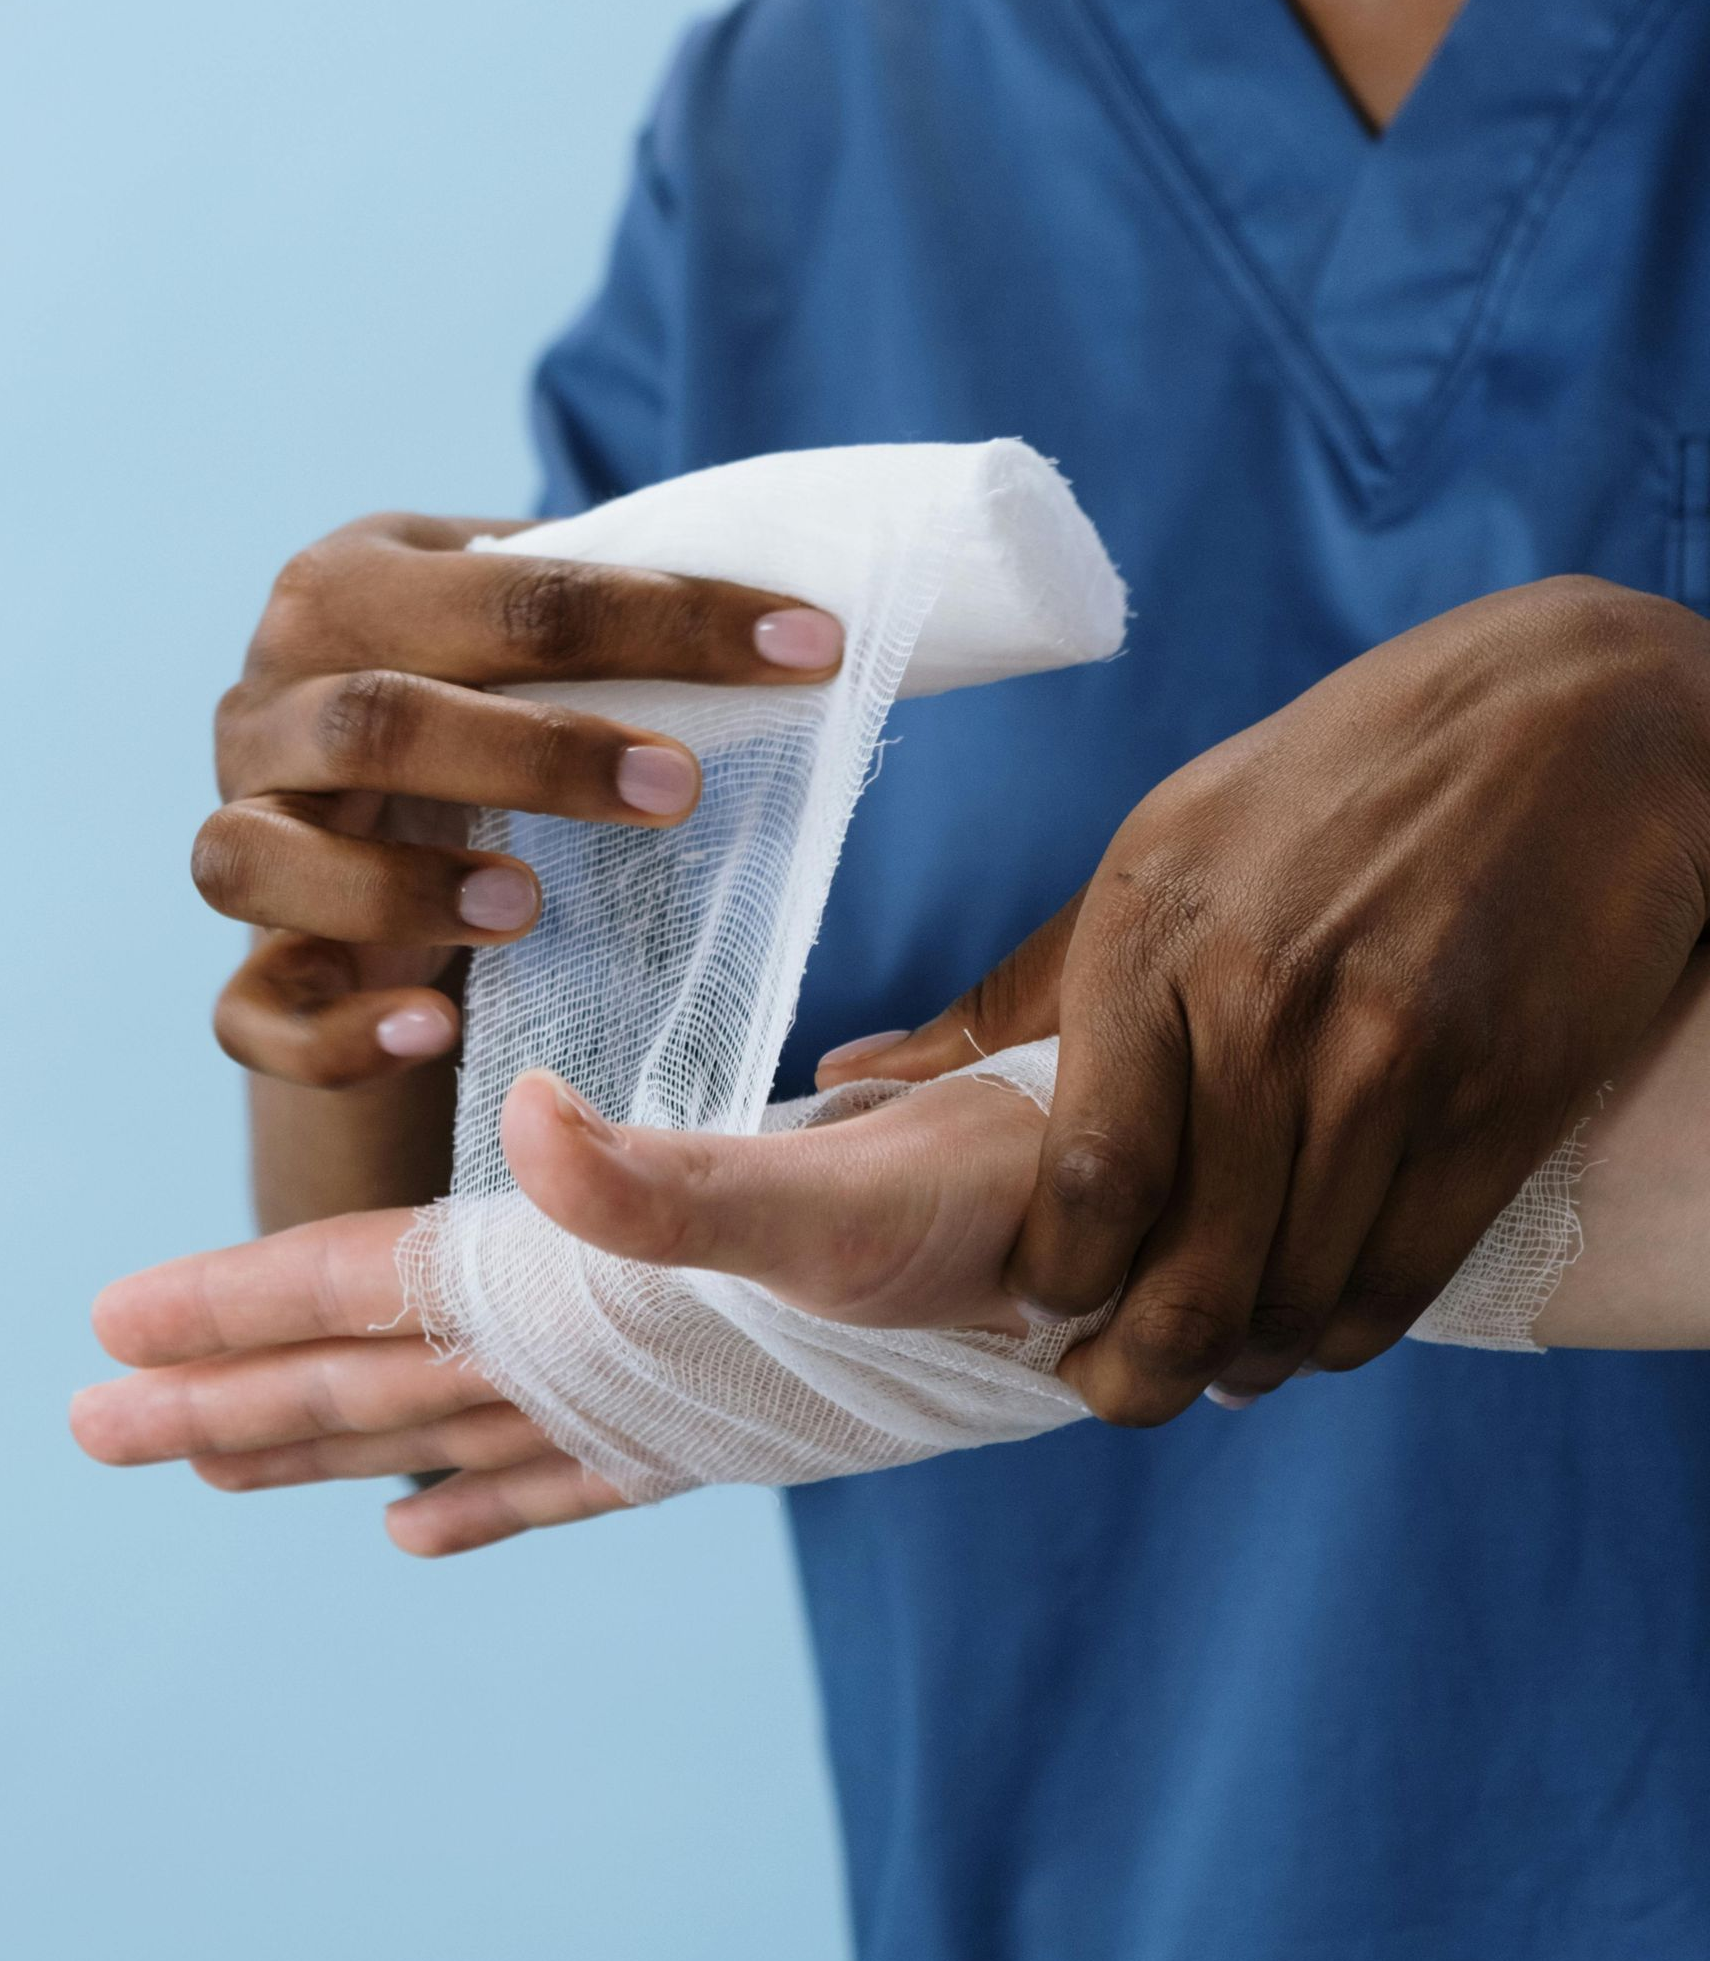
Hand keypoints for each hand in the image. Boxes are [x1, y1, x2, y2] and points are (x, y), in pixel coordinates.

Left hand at [72, 1065, 1053, 1549]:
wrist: (1101, 1268)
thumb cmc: (981, 1216)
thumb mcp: (834, 1190)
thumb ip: (674, 1185)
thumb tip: (534, 1130)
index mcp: (600, 1295)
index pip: (382, 1294)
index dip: (246, 1301)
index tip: (115, 1327)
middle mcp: (606, 1364)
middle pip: (380, 1387)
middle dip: (233, 1402)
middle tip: (96, 1425)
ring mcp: (654, 1399)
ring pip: (447, 1432)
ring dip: (327, 1445)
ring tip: (220, 1465)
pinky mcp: (713, 1410)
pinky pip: (563, 1473)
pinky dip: (483, 1501)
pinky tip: (417, 1531)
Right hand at [199, 512, 841, 1086]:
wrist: (364, 822)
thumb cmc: (477, 709)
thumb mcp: (523, 642)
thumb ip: (608, 616)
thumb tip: (802, 624)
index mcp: (350, 591)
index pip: (508, 591)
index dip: (667, 620)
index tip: (807, 652)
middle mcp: (266, 705)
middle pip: (373, 718)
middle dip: (537, 754)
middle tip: (678, 793)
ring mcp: (238, 835)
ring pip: (258, 859)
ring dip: (401, 886)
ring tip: (529, 907)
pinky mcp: (245, 964)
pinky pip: (250, 1012)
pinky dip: (335, 1032)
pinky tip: (434, 1032)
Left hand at [818, 576, 1709, 1420]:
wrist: (1553, 720)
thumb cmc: (1316, 789)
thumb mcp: (1149, 855)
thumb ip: (1011, 992)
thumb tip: (851, 1073)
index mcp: (1151, 942)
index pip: (1088, 1177)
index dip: (1057, 1281)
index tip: (1041, 1308)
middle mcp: (1267, 1010)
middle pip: (1190, 1269)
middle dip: (1137, 1370)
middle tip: (1114, 1391)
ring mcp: (1393, 1060)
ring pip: (1297, 1292)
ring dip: (1243, 1362)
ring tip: (1211, 1367)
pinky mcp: (1499, 1099)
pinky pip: (1404, 1274)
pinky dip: (1345, 1332)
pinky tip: (1310, 1331)